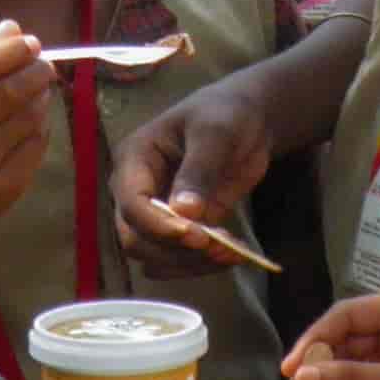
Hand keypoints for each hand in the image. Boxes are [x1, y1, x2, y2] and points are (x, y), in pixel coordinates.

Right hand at [0, 20, 55, 282]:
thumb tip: (13, 27)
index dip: (9, 51)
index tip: (31, 42)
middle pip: (8, 91)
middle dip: (36, 72)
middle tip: (45, 65)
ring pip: (28, 117)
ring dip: (41, 98)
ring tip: (38, 92)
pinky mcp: (1, 187)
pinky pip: (37, 143)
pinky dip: (41, 127)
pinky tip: (32, 123)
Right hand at [110, 71, 272, 278]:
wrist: (247, 121)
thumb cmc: (224, 114)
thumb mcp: (215, 133)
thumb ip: (199, 169)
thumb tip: (184, 212)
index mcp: (135, 159)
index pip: (132, 204)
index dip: (158, 225)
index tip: (195, 235)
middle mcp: (137, 190)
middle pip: (136, 238)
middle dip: (174, 250)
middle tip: (217, 246)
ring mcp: (157, 214)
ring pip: (155, 257)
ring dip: (190, 263)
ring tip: (230, 252)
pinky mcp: (180, 229)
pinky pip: (179, 259)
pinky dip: (202, 265)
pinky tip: (232, 254)